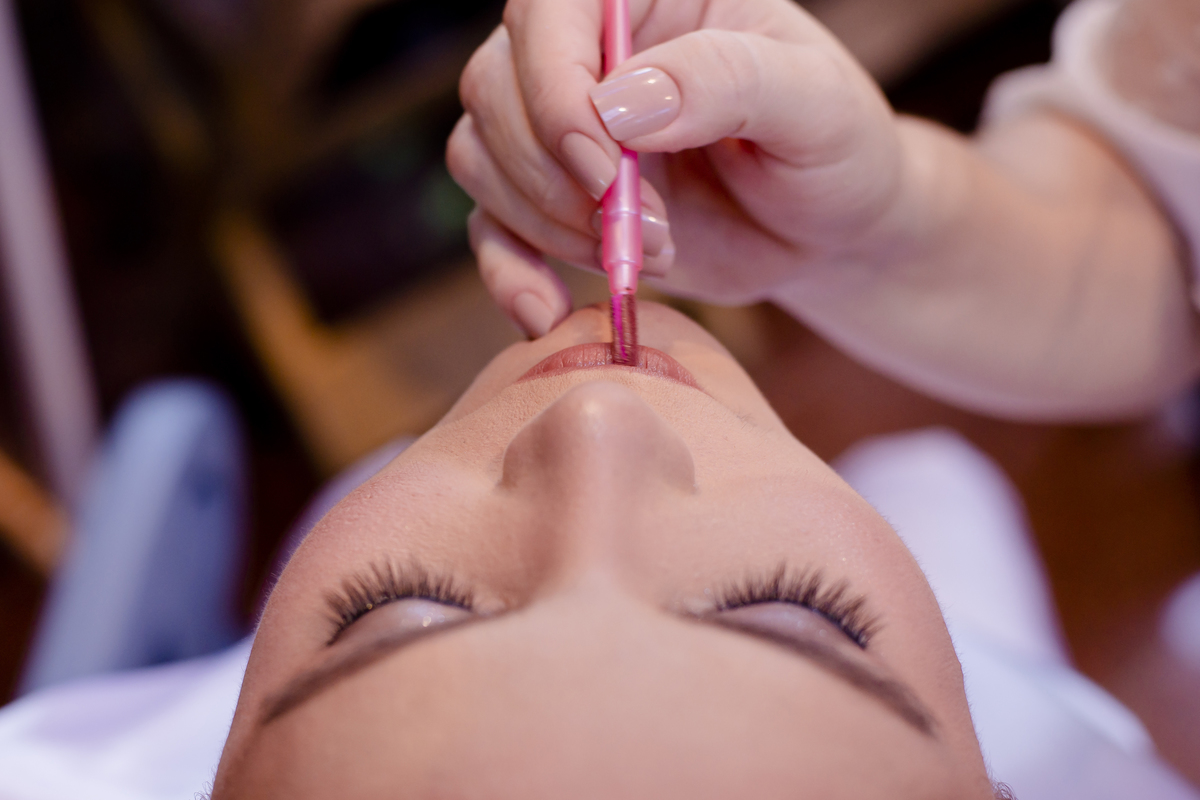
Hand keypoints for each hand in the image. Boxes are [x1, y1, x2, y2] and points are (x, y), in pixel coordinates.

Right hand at [447, 0, 903, 335]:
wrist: (824, 229)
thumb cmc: (832, 150)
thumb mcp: (814, 104)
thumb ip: (727, 80)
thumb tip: (618, 103)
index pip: (549, 9)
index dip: (554, 89)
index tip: (606, 170)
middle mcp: (586, 50)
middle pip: (496, 88)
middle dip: (561, 177)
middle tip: (654, 227)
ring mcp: (559, 126)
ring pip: (482, 157)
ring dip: (551, 225)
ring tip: (653, 252)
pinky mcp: (550, 199)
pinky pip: (488, 227)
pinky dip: (508, 273)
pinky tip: (545, 312)